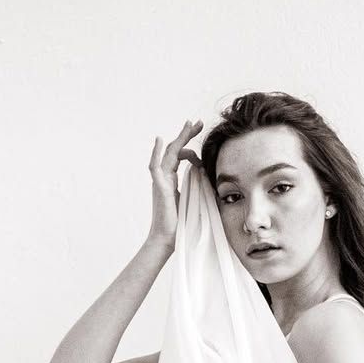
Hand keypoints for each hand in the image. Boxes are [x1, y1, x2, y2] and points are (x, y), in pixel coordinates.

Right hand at [147, 120, 202, 250]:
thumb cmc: (180, 226)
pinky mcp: (159, 188)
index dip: (190, 148)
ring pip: (168, 154)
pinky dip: (156, 153)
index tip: (201, 140)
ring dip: (179, 138)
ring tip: (190, 124)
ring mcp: (160, 182)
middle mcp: (164, 178)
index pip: (179, 157)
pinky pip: (155, 167)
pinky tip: (159, 140)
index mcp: (171, 181)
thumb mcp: (194, 202)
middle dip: (186, 135)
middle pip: (174, 150)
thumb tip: (209, 179)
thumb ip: (198, 188)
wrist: (167, 240)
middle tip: (197, 122)